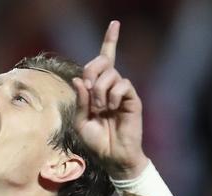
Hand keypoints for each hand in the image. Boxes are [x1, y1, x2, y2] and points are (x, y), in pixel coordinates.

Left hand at [72, 21, 147, 179]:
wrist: (112, 157)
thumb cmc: (95, 141)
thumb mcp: (80, 121)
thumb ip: (80, 100)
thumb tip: (79, 80)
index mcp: (97, 89)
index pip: (104, 61)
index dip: (110, 41)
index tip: (115, 23)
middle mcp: (110, 87)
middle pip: (102, 62)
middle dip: (92, 70)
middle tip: (89, 89)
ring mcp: (122, 92)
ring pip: (110, 74)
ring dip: (100, 91)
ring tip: (100, 109)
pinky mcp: (132, 99)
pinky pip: (123, 85)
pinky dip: (112, 95)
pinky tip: (111, 108)